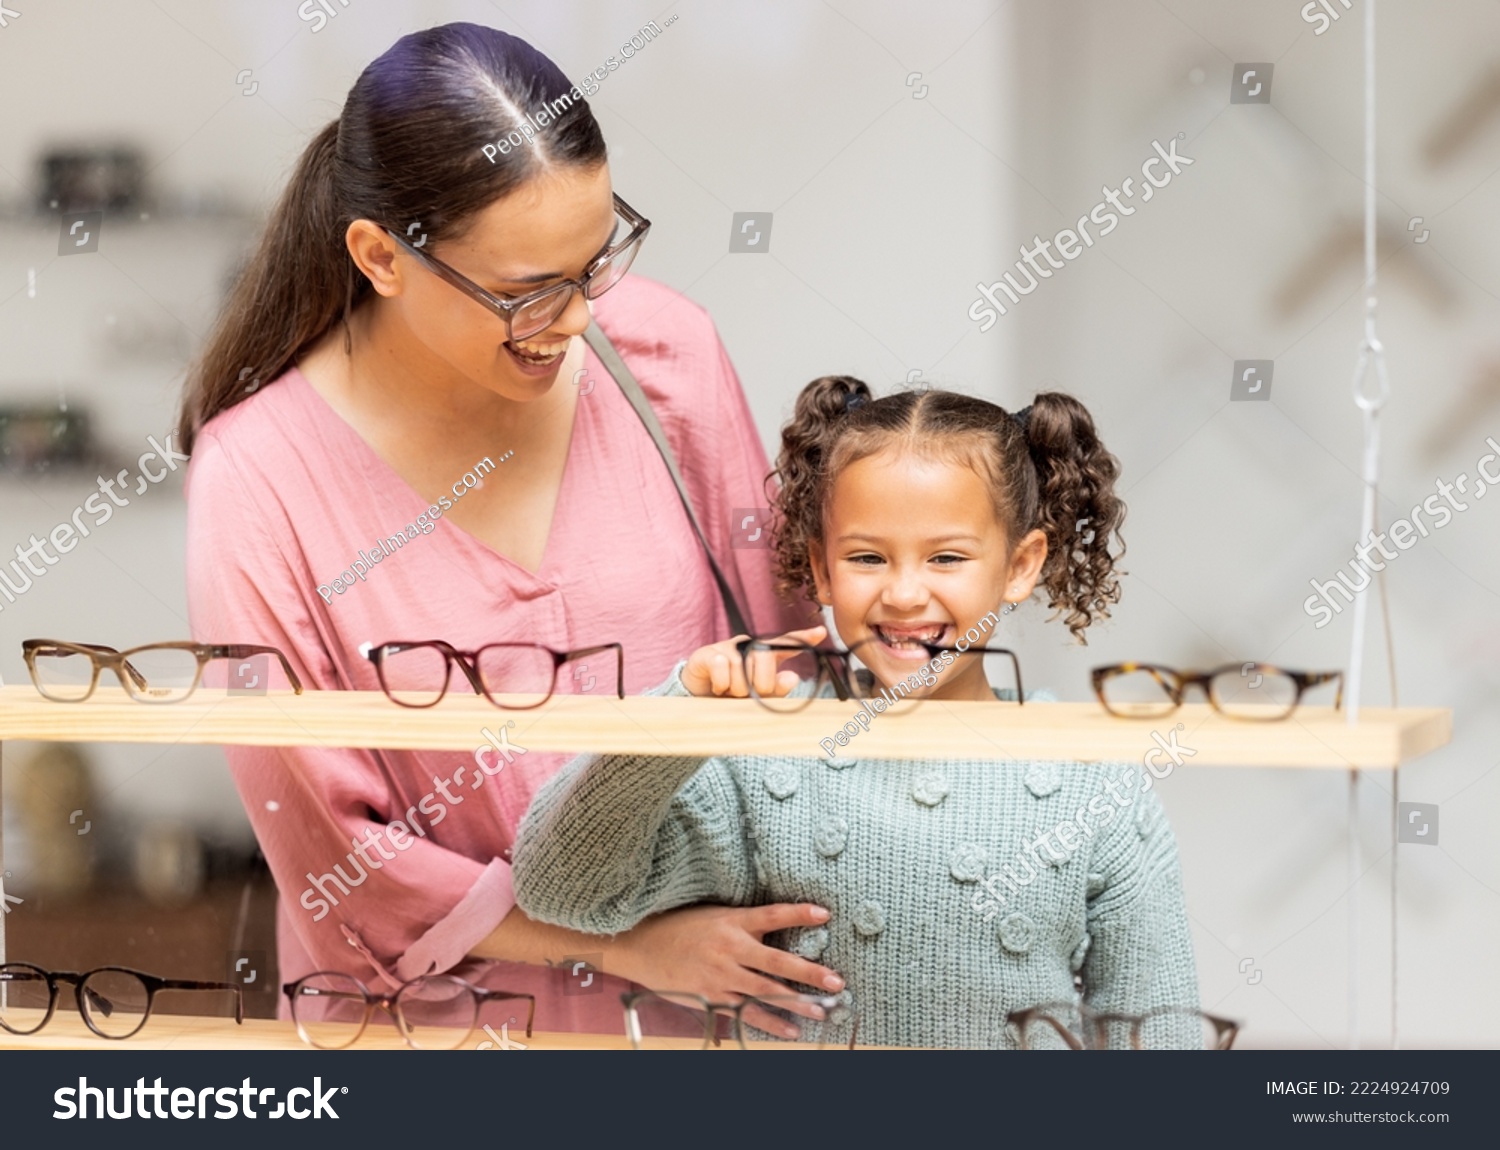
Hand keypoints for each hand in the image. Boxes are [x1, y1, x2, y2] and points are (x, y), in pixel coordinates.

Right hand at [611, 902, 844, 1038]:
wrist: (642, 944)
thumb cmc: (681, 926)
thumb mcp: (715, 916)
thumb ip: (745, 924)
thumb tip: (777, 928)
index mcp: (732, 922)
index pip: (772, 915)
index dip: (799, 913)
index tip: (825, 914)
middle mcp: (730, 948)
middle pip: (776, 961)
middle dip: (809, 972)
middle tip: (836, 981)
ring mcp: (721, 976)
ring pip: (765, 991)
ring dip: (796, 1003)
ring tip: (822, 1011)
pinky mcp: (712, 998)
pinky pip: (746, 1013)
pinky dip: (770, 1023)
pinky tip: (791, 1031)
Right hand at [681, 626, 826, 698]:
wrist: (698, 696)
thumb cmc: (732, 693)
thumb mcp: (756, 695)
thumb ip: (776, 689)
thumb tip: (793, 678)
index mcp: (764, 654)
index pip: (786, 643)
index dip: (803, 638)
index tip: (821, 633)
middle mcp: (748, 645)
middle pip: (765, 660)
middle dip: (759, 685)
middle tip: (747, 693)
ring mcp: (729, 647)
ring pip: (743, 670)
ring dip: (737, 690)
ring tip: (729, 691)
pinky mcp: (709, 653)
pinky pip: (723, 668)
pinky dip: (722, 685)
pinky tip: (717, 688)